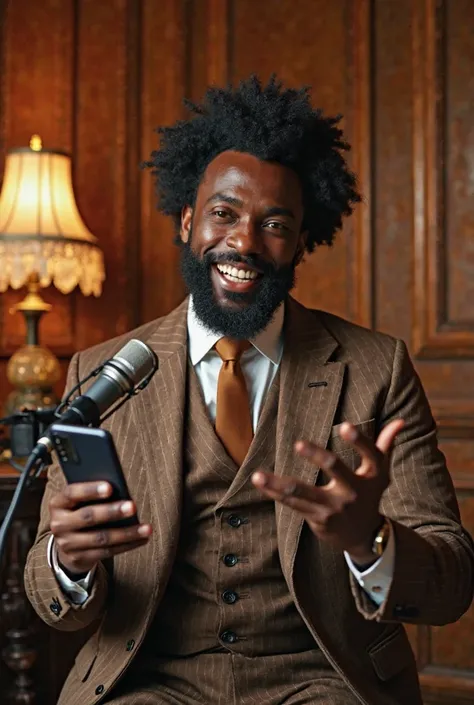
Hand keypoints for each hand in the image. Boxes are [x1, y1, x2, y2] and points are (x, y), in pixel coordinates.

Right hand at [49, 482, 151, 576]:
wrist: (67, 543)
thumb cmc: (80, 512)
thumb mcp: (80, 501)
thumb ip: (93, 494)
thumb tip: (121, 490)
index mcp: (58, 503)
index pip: (71, 493)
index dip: (90, 490)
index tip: (110, 487)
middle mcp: (59, 524)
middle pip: (88, 516)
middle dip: (112, 511)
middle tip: (132, 506)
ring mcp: (68, 544)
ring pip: (101, 538)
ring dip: (126, 533)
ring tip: (146, 528)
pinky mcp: (79, 558)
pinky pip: (107, 552)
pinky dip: (127, 545)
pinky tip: (141, 538)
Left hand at [252, 419, 403, 562]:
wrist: (365, 538)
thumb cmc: (369, 494)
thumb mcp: (380, 471)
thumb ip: (386, 444)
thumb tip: (401, 421)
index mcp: (373, 475)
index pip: (371, 454)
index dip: (359, 441)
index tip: (344, 425)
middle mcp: (354, 491)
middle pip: (336, 469)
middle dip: (318, 456)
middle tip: (298, 443)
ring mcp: (335, 507)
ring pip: (304, 492)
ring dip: (279, 483)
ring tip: (258, 474)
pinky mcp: (319, 519)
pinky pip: (293, 503)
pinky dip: (274, 492)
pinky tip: (260, 482)